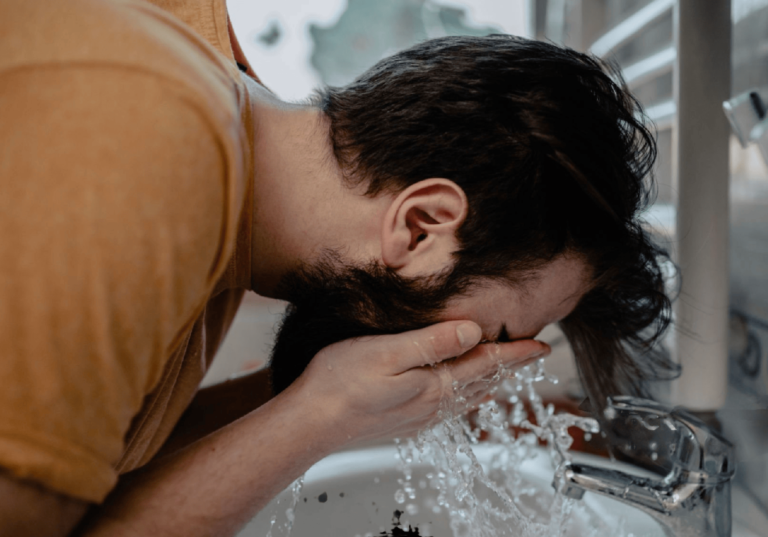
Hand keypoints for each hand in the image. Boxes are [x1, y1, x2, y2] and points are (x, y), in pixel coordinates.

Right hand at [281, 321, 549, 446]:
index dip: (515, 353)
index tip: (542, 345)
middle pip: (482, 383)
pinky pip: (449, 407)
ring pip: (467, 398)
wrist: (310, 423)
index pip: (485, 363)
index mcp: (433, 385)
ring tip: (505, 372)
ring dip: (490, 382)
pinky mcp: (403, 422)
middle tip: (531, 355)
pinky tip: (461, 394)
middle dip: (509, 367)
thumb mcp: (386, 351)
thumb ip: (431, 342)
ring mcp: (418, 416)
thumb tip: (473, 331)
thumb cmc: (340, 382)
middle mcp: (432, 404)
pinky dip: (466, 395)